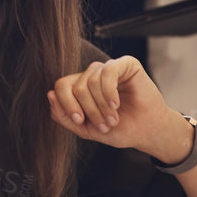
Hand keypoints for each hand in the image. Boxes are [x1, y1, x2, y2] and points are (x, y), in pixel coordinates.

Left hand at [46, 55, 188, 157]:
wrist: (146, 132)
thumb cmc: (119, 129)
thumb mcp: (86, 128)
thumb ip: (64, 116)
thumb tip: (49, 96)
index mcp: (80, 87)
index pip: (60, 86)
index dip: (67, 105)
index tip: (81, 121)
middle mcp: (92, 74)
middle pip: (75, 86)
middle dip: (89, 110)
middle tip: (105, 125)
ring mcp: (108, 68)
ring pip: (90, 81)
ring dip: (102, 106)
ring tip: (113, 118)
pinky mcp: (126, 64)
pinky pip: (107, 72)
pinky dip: (110, 92)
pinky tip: (116, 104)